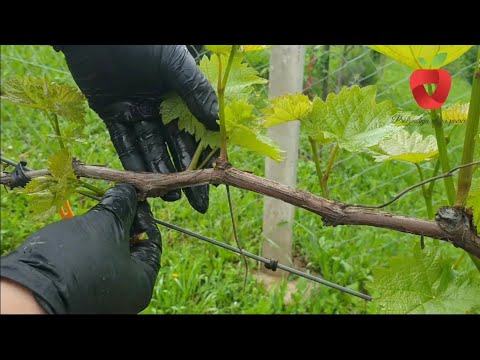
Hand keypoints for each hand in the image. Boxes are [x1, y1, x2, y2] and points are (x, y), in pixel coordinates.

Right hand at [0, 184, 160, 313]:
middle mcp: (126, 292)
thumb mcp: (106, 225)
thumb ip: (122, 205)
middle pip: (132, 248)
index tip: (133, 197)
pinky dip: (89, 244)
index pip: (153, 242)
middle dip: (122, 221)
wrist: (28, 290)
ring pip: (110, 253)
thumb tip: (129, 192)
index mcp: (142, 283)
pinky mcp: (80, 290)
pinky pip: (92, 262)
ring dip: (104, 230)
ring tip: (95, 211)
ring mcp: (102, 293)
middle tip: (113, 200)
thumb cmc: (76, 259)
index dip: (144, 216)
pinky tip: (80, 228)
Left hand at [54, 45, 218, 213]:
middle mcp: (159, 107)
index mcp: (178, 95)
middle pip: (174, 147)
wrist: (97, 33)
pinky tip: (143, 183)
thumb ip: (195, 92)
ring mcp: (135, 112)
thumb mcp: (175, 64)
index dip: (204, 158)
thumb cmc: (142, 43)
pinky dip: (133, 163)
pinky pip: (124, 142)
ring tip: (172, 197)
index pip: (195, 132)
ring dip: (160, 173)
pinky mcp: (112, 114)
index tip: (213, 181)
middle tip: (196, 202)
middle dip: (185, 175)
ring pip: (150, 149)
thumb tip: (218, 124)